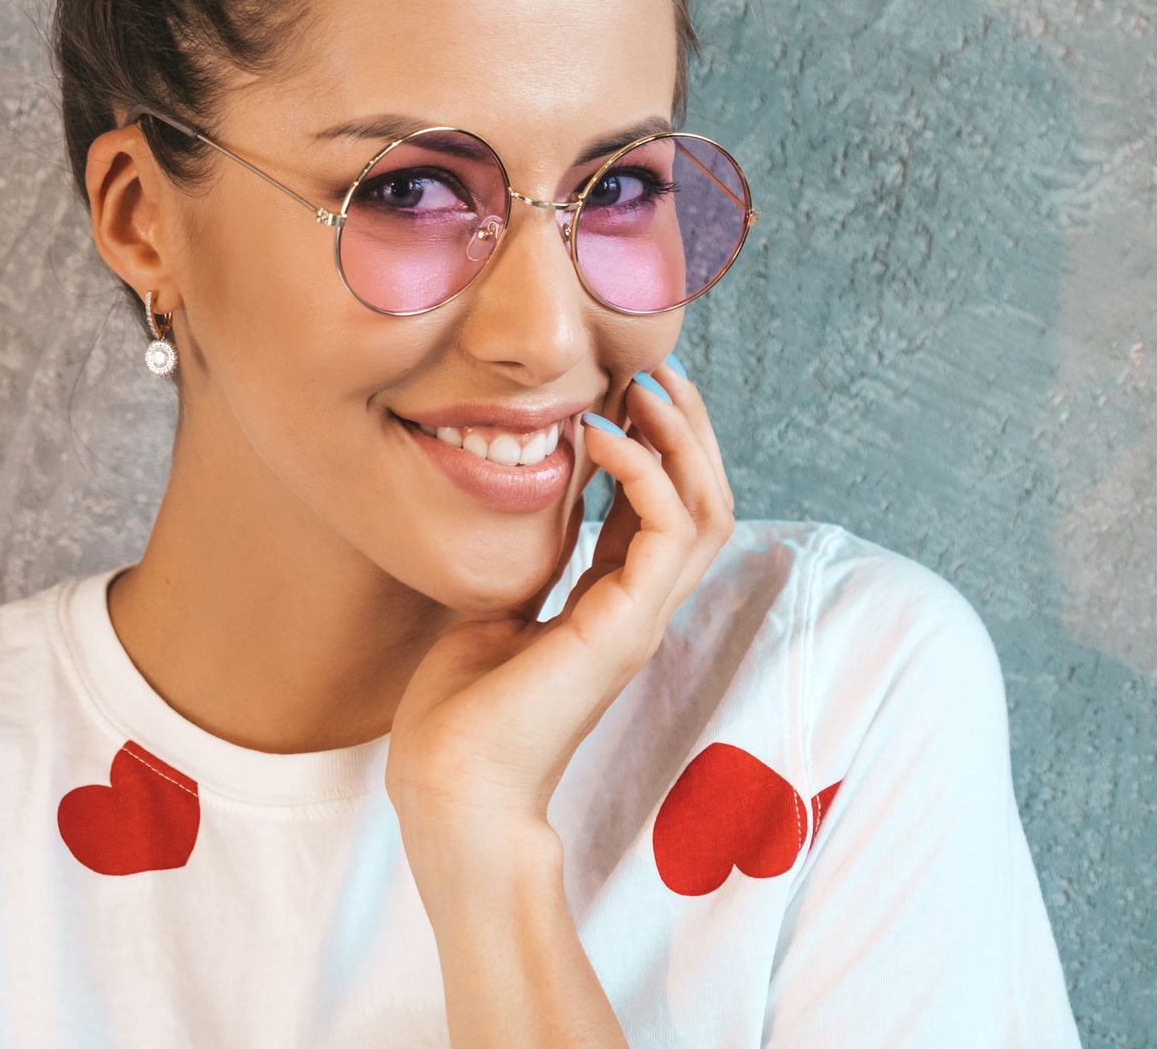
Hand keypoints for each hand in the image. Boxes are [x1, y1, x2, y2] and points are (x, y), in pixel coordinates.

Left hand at [383, 360, 735, 846]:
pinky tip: (600, 436)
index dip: (656, 444)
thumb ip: (527, 557)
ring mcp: (641, 618)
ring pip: (707, 508)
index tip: (623, 389)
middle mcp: (639, 608)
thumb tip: (520, 492)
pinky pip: (667, 529)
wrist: (449, 786)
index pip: (664, 508)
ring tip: (644, 386)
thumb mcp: (495, 606)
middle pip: (706, 499)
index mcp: (612, 604)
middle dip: (687, 429)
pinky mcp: (627, 625)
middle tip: (657, 370)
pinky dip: (643, 471)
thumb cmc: (458, 712)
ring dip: (682, 439)